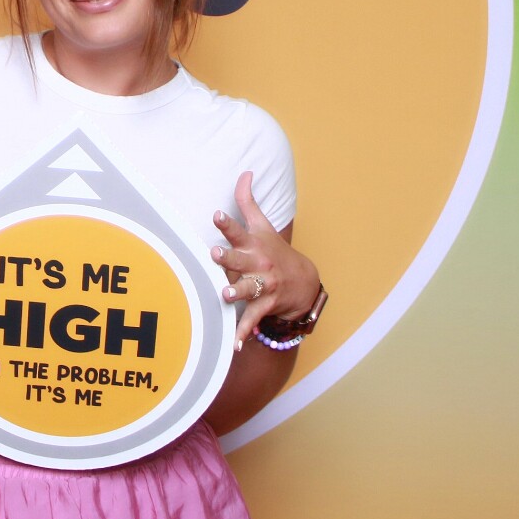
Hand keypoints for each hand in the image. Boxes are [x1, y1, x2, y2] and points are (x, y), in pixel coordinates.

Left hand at [211, 171, 319, 350]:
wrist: (304, 282)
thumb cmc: (274, 250)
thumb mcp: (263, 225)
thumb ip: (248, 200)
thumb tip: (246, 171)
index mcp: (254, 244)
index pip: (239, 230)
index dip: (227, 222)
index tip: (216, 215)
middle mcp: (258, 264)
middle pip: (241, 260)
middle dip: (228, 257)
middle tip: (215, 254)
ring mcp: (264, 285)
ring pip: (248, 289)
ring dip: (238, 292)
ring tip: (226, 295)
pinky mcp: (266, 305)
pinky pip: (253, 319)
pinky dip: (243, 334)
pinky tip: (234, 346)